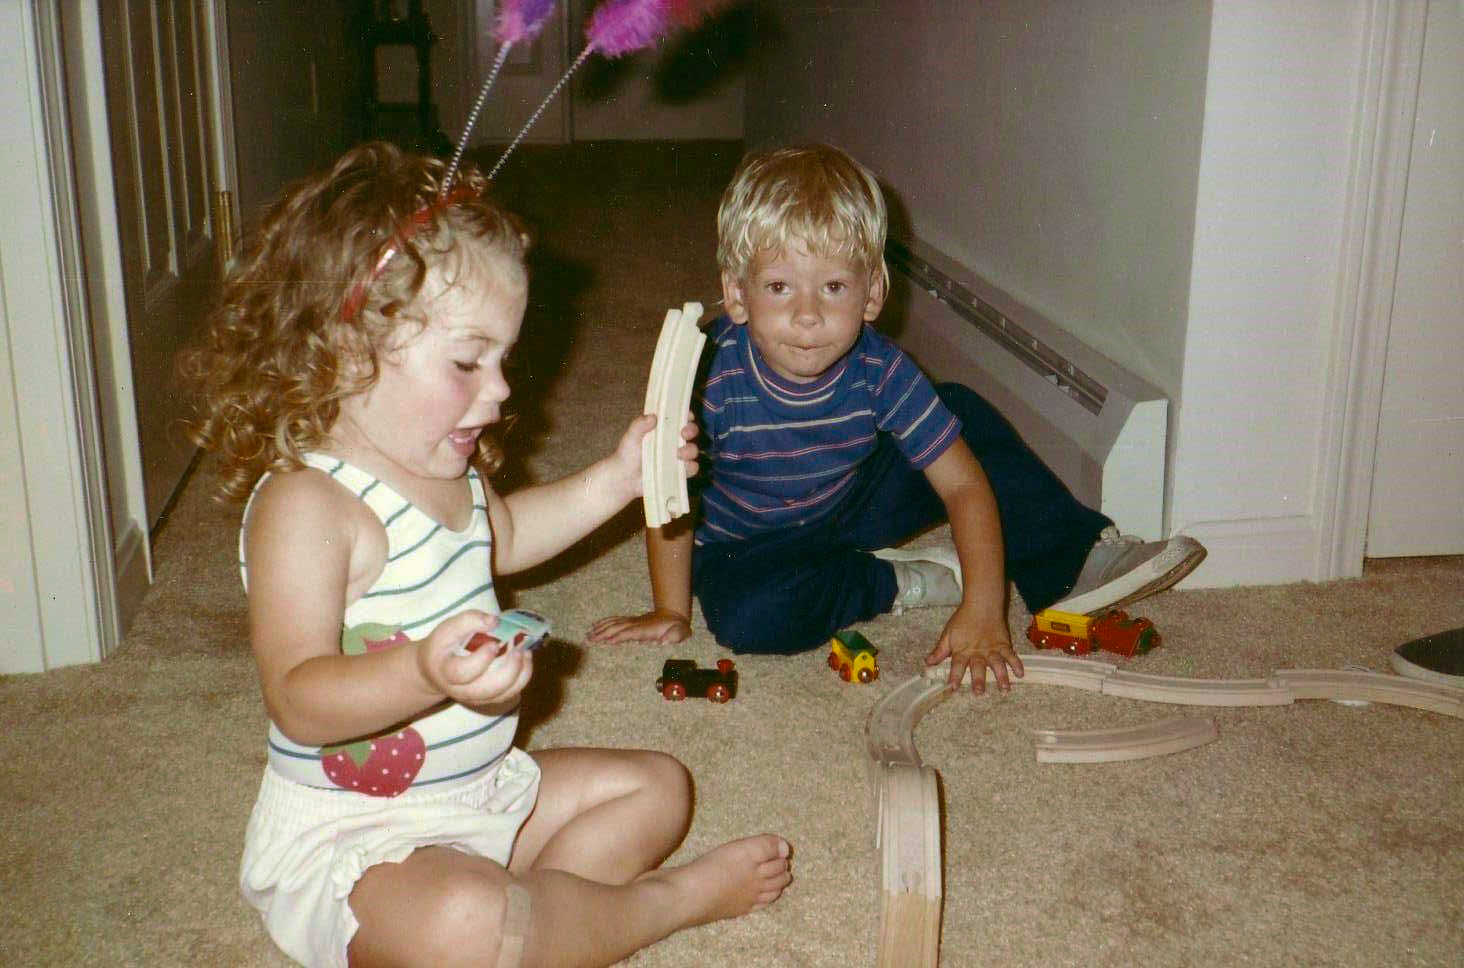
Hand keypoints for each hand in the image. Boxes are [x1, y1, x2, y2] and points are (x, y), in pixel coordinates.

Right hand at [417, 611, 532, 705]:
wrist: (438, 670)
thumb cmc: (444, 647)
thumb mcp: (448, 629)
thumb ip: (469, 621)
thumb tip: (494, 621)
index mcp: (447, 672)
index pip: (462, 672)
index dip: (481, 660)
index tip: (494, 644)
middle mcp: (462, 691)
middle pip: (486, 691)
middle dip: (508, 671)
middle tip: (518, 650)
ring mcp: (477, 698)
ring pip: (502, 695)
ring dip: (519, 674)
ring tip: (525, 652)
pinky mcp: (490, 699)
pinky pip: (510, 695)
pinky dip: (522, 678)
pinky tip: (525, 660)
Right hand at [587, 609, 692, 644]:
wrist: (675, 615)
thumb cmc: (677, 628)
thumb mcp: (680, 633)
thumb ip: (673, 637)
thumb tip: (663, 642)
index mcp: (647, 630)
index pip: (630, 633)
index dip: (619, 636)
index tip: (608, 642)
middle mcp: (637, 624)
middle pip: (617, 628)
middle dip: (603, 633)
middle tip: (589, 640)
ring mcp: (633, 621)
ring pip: (614, 623)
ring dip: (601, 629)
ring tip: (588, 635)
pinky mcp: (631, 621)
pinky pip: (615, 620)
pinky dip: (604, 622)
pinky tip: (595, 626)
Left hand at [612, 412, 699, 495]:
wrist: (625, 478)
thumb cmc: (628, 454)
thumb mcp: (631, 437)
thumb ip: (639, 425)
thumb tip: (653, 417)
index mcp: (663, 428)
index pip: (679, 417)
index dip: (686, 414)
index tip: (687, 415)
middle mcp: (673, 441)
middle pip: (691, 431)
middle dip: (692, 430)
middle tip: (684, 433)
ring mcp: (677, 456)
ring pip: (693, 450)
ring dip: (690, 450)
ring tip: (678, 454)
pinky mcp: (679, 471)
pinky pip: (692, 468)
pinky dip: (690, 467)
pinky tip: (681, 466)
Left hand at [924, 602, 1023, 694]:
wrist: (981, 604)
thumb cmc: (963, 619)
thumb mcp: (948, 634)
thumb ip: (940, 650)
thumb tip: (928, 663)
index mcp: (962, 650)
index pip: (957, 665)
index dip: (954, 676)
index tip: (952, 687)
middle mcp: (978, 652)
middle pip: (978, 667)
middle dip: (978, 680)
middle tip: (979, 693)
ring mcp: (992, 649)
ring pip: (997, 664)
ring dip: (1001, 677)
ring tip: (1005, 690)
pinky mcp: (1004, 645)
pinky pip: (1011, 655)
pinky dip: (1017, 664)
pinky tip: (1021, 674)